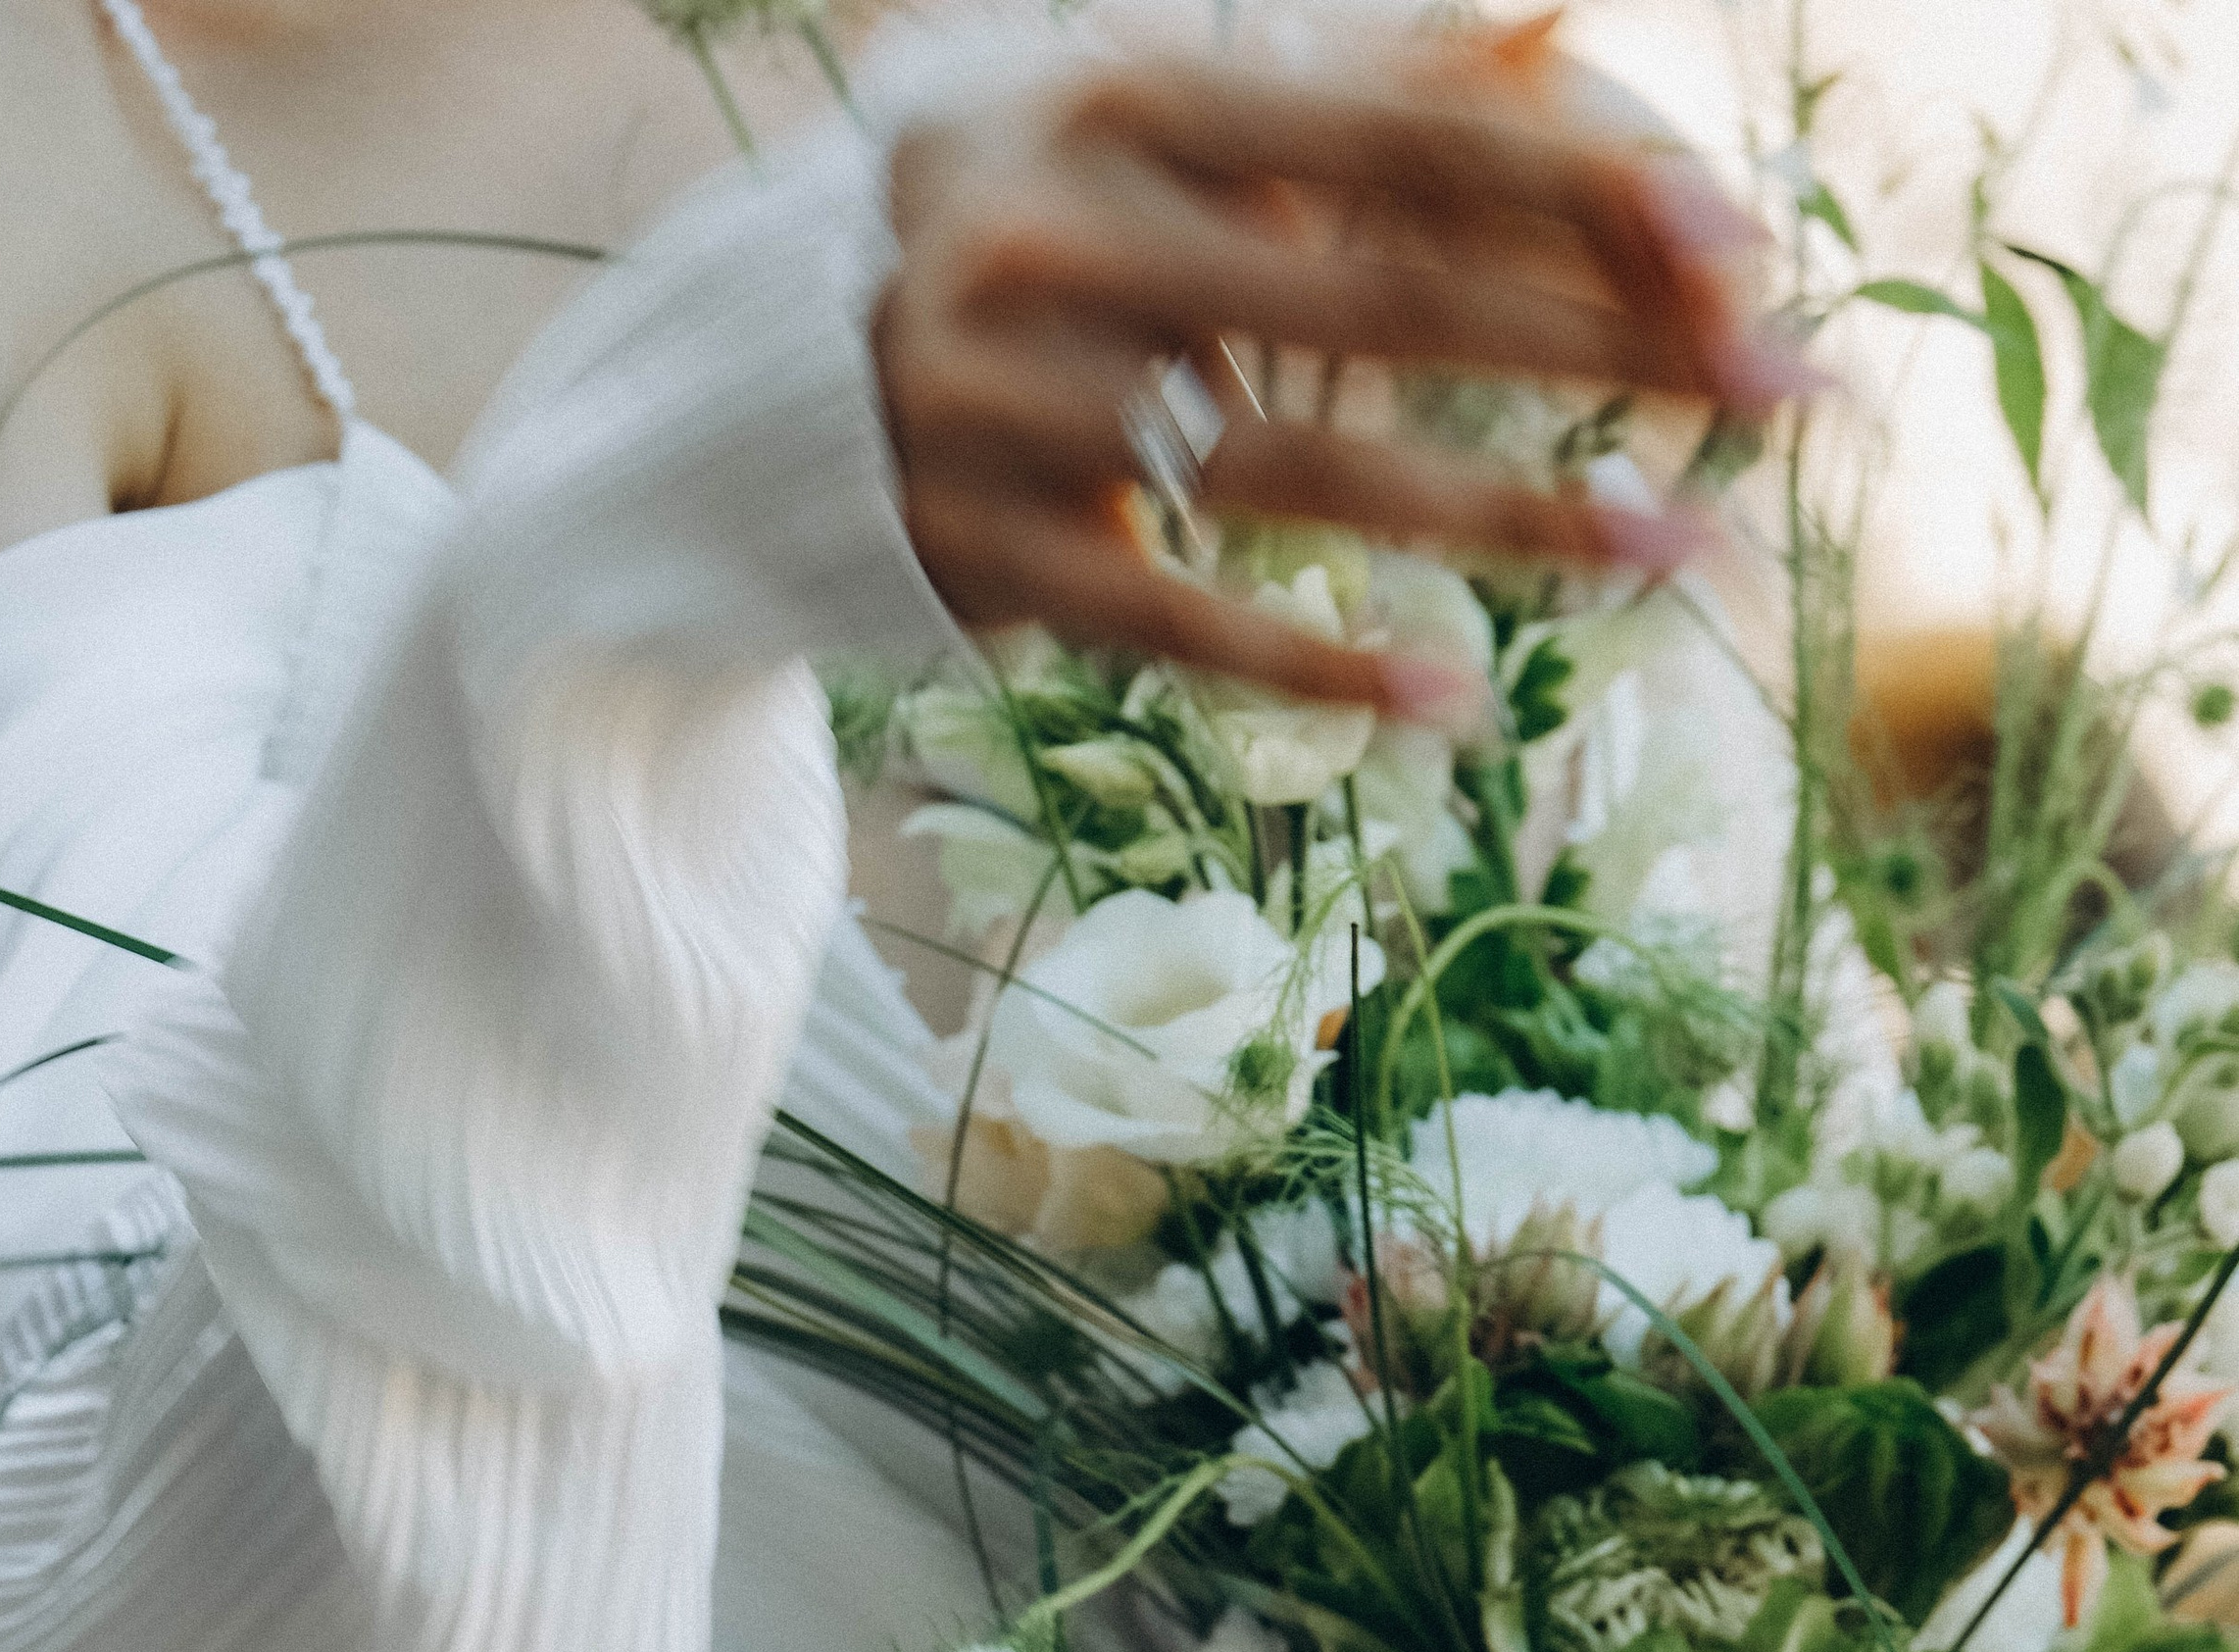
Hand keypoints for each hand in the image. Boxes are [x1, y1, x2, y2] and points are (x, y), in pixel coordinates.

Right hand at [874, 19, 1795, 711]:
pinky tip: (1453, 706)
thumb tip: (1557, 57)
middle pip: (1380, 301)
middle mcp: (1069, 244)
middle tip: (1776, 392)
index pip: (1394, 142)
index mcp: (1128, 105)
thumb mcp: (1154, 133)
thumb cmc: (1022, 239)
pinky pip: (1182, 625)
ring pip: (1301, 476)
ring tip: (1673, 548)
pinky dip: (1319, 672)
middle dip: (1599, 345)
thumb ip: (1338, 109)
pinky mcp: (989, 561)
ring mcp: (1020, 411)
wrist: (755, 386)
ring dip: (1506, 518)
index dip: (1573, 187)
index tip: (1738, 246)